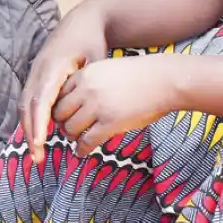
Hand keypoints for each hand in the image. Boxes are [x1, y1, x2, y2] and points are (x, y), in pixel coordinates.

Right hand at [20, 9, 108, 163]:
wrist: (81, 21)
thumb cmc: (91, 40)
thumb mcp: (97, 60)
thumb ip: (91, 85)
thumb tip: (93, 111)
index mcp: (52, 68)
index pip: (41, 100)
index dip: (39, 123)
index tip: (40, 144)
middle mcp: (38, 71)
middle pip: (27, 107)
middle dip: (30, 133)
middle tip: (37, 159)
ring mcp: (34, 73)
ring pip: (24, 105)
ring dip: (28, 129)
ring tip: (36, 153)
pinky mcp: (36, 76)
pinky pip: (29, 101)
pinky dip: (31, 119)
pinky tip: (39, 135)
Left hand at [52, 55, 182, 155]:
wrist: (165, 80)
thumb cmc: (141, 75)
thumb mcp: (107, 70)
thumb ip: (90, 83)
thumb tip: (77, 101)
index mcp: (84, 75)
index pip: (58, 96)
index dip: (59, 108)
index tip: (64, 116)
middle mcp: (86, 90)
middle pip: (59, 113)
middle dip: (62, 124)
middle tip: (69, 130)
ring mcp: (97, 107)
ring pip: (70, 128)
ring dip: (72, 137)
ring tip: (77, 141)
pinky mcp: (110, 123)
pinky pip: (87, 140)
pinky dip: (81, 149)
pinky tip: (82, 152)